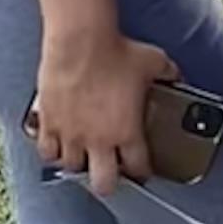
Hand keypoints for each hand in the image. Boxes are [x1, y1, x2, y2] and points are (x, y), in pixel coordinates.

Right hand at [32, 30, 176, 196]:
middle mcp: (99, 140)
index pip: (138, 168)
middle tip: (109, 175)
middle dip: (108, 182)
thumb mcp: (153, 62)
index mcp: (127, 132)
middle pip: (103, 183)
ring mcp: (71, 134)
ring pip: (72, 168)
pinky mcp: (48, 123)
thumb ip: (168, 73)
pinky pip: (46, 150)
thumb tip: (176, 74)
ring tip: (82, 157)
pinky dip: (51, 151)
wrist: (81, 40)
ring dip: (79, 164)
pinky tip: (56, 145)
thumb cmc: (116, 51)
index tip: (140, 169)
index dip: (141, 172)